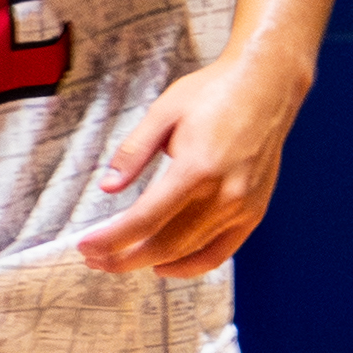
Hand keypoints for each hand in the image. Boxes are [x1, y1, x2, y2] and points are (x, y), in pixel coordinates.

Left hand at [84, 53, 305, 276]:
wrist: (267, 86)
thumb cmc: (215, 93)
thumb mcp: (163, 112)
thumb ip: (133, 152)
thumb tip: (108, 186)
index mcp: (197, 168)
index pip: (145, 219)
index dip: (111, 238)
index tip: (85, 246)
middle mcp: (224, 194)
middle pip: (165, 243)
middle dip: (124, 257)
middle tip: (95, 258)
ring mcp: (242, 207)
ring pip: (189, 252)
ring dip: (150, 262)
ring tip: (121, 261)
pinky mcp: (254, 211)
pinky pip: (220, 252)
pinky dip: (191, 265)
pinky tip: (165, 266)